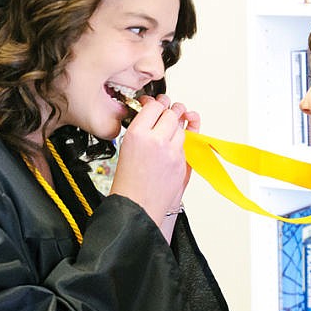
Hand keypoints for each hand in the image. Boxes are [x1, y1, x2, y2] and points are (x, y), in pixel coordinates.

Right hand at [110, 94, 200, 228]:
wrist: (136, 207)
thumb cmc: (128, 182)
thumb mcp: (127, 147)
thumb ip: (142, 129)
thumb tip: (153, 113)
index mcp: (138, 134)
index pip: (154, 106)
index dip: (155, 103)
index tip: (154, 104)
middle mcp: (156, 140)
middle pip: (171, 113)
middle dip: (169, 112)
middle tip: (165, 113)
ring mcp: (172, 151)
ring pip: (181, 128)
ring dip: (175, 128)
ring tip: (166, 133)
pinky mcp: (182, 163)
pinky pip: (184, 145)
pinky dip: (178, 144)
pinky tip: (170, 148)